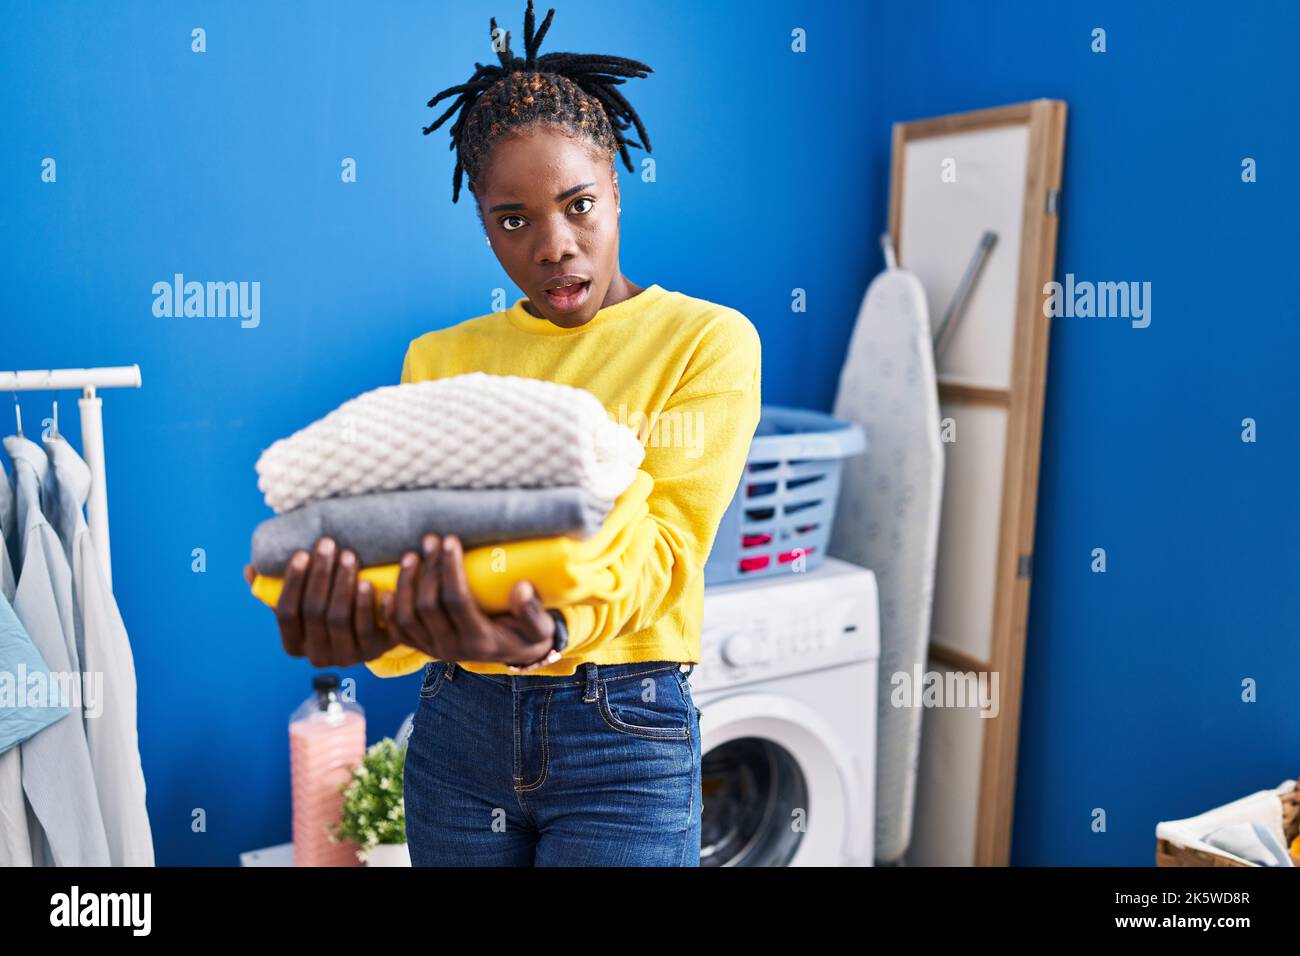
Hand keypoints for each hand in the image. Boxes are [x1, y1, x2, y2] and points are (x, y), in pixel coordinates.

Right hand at [244, 537, 400, 667]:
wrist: (375, 630)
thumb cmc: (330, 608)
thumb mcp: (304, 601)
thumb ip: (277, 588)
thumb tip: (251, 569)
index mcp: (294, 645)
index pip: (286, 613)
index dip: (292, 583)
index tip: (302, 554)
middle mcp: (317, 656)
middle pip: (314, 612)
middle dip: (320, 575)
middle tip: (329, 545)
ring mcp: (346, 656)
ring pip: (338, 618)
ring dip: (342, 583)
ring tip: (349, 555)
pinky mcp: (373, 652)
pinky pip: (366, 628)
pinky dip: (366, 604)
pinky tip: (368, 582)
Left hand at [381, 533, 556, 667]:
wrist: (515, 654)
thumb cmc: (527, 633)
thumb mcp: (540, 626)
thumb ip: (532, 610)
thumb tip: (522, 587)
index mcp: (480, 641)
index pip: (456, 601)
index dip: (450, 569)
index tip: (451, 539)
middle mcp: (453, 649)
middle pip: (428, 606)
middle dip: (427, 569)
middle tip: (430, 539)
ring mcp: (434, 650)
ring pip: (406, 617)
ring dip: (405, 584)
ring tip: (411, 555)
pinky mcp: (422, 648)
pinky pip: (396, 631)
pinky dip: (389, 609)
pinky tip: (388, 585)